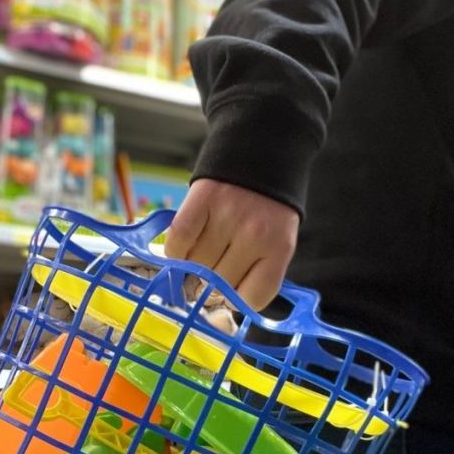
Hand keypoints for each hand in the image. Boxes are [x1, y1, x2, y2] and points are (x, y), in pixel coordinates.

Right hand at [165, 179, 298, 310]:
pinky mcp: (201, 199)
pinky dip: (175, 250)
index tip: (231, 294)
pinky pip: (178, 242)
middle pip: (219, 285)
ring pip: (196, 266)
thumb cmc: (268, 206)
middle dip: (213, 284)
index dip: (237, 300)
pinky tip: (184, 245)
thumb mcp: (278, 238)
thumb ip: (258, 269)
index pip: (252, 298)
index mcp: (279, 248)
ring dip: (192, 267)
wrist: (263, 148)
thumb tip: (220, 304)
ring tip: (201, 253)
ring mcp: (226, 217)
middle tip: (212, 271)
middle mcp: (254, 235)